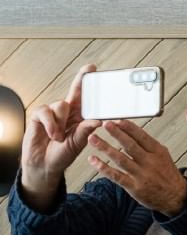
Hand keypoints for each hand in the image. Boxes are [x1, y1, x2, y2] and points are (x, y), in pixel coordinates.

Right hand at [20, 64, 101, 210]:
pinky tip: (52, 134)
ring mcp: (54, 113)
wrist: (45, 165)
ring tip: (59, 137)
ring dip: (61, 122)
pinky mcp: (39, 115)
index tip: (96, 71)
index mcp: (80, 118)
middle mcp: (68, 112)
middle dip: (82, 80)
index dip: (90, 85)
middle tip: (89, 70)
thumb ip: (86, 131)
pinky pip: (46, 112)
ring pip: (61, 105)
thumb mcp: (78, 143)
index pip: (87, 99)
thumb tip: (98, 120)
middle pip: (75, 92)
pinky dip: (50, 124)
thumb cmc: (63, 155)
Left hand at [87, 119, 186, 215]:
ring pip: (120, 159)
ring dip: (105, 148)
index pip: (142, 137)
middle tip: (105, 124)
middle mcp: (149, 163)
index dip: (129, 128)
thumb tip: (131, 130)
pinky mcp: (134, 187)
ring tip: (93, 138)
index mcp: (158, 153)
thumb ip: (148, 145)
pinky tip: (93, 160)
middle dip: (116, 134)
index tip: (118, 120)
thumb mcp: (163, 156)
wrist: (176, 197)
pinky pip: (116, 176)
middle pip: (130, 146)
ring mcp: (141, 175)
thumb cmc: (167, 175)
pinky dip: (103, 168)